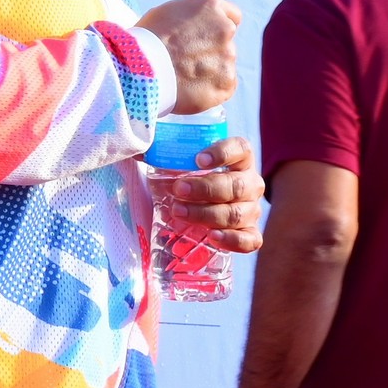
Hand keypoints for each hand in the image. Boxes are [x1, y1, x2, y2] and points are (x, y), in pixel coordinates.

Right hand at [139, 0, 243, 115]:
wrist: (136, 69)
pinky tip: (188, 88)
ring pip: (223, 65)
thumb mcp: (166, 13)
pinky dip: (209, 89)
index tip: (201, 37)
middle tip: (183, 59)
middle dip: (209, 50)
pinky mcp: (226, 83)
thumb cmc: (143, 39)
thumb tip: (196, 29)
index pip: (232, 16)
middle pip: (225, 42)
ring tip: (180, 75)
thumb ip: (191, 19)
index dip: (214, 28)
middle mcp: (225, 29)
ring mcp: (228, 57)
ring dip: (208, 70)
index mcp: (210, 6)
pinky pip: (223, 87)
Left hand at [153, 135, 265, 252]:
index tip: (198, 159)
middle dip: (205, 188)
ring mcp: (252, 210)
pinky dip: (233, 239)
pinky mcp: (250, 233)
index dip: (223, 152)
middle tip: (178, 190)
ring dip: (207, 214)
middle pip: (236, 185)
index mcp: (239, 160)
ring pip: (237, 213)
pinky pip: (250, 239)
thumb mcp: (175, 162)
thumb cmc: (186, 178)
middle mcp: (250, 184)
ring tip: (178, 212)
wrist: (195, 207)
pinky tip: (213, 236)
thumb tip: (136, 147)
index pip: (240, 149)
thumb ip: (161, 151)